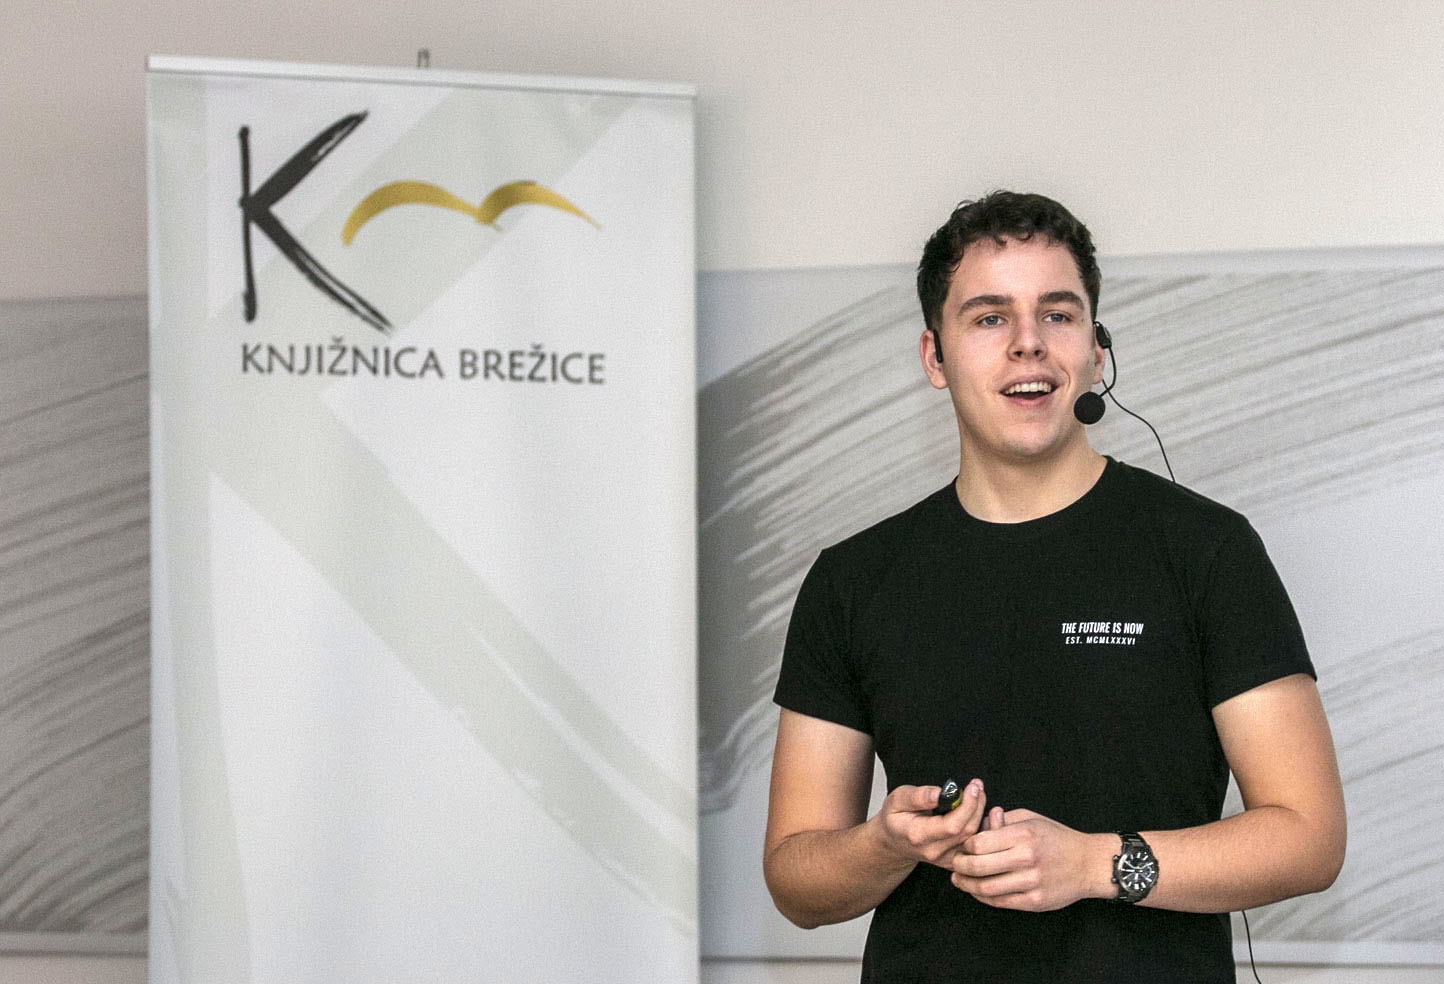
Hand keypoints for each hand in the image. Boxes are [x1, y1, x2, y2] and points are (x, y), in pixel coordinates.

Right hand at [872, 779, 987, 868]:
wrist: (893, 841)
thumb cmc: (895, 819)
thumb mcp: (897, 800)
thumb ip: (918, 796)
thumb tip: (939, 793)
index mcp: (918, 835)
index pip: (952, 825)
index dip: (967, 805)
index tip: (972, 787)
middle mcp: (933, 851)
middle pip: (967, 831)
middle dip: (977, 805)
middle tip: (977, 786)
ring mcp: (944, 859)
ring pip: (974, 838)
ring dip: (980, 814)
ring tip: (978, 795)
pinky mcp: (953, 860)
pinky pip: (975, 846)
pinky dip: (982, 829)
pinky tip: (978, 812)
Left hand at [950, 808, 1103, 910]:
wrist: (1088, 864)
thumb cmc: (1057, 838)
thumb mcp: (1031, 818)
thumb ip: (1003, 821)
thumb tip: (978, 825)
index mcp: (1023, 835)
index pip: (979, 843)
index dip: (964, 846)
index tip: (962, 846)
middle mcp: (1026, 858)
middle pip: (978, 866)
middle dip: (959, 866)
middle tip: (954, 864)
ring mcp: (1031, 882)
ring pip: (985, 888)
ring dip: (966, 884)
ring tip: (959, 879)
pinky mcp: (1034, 901)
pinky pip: (1000, 902)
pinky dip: (982, 897)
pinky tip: (976, 890)